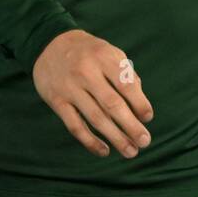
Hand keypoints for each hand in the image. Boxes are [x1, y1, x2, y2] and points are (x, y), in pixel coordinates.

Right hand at [32, 30, 152, 158]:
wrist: (50, 45)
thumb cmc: (89, 53)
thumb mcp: (109, 52)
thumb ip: (126, 75)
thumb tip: (140, 107)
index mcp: (104, 57)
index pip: (126, 84)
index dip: (139, 103)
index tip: (147, 118)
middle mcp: (86, 72)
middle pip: (112, 105)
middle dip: (131, 126)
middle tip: (145, 141)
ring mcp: (70, 87)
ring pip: (96, 118)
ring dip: (115, 138)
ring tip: (130, 151)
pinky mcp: (57, 101)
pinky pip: (75, 126)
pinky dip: (90, 141)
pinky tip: (104, 151)